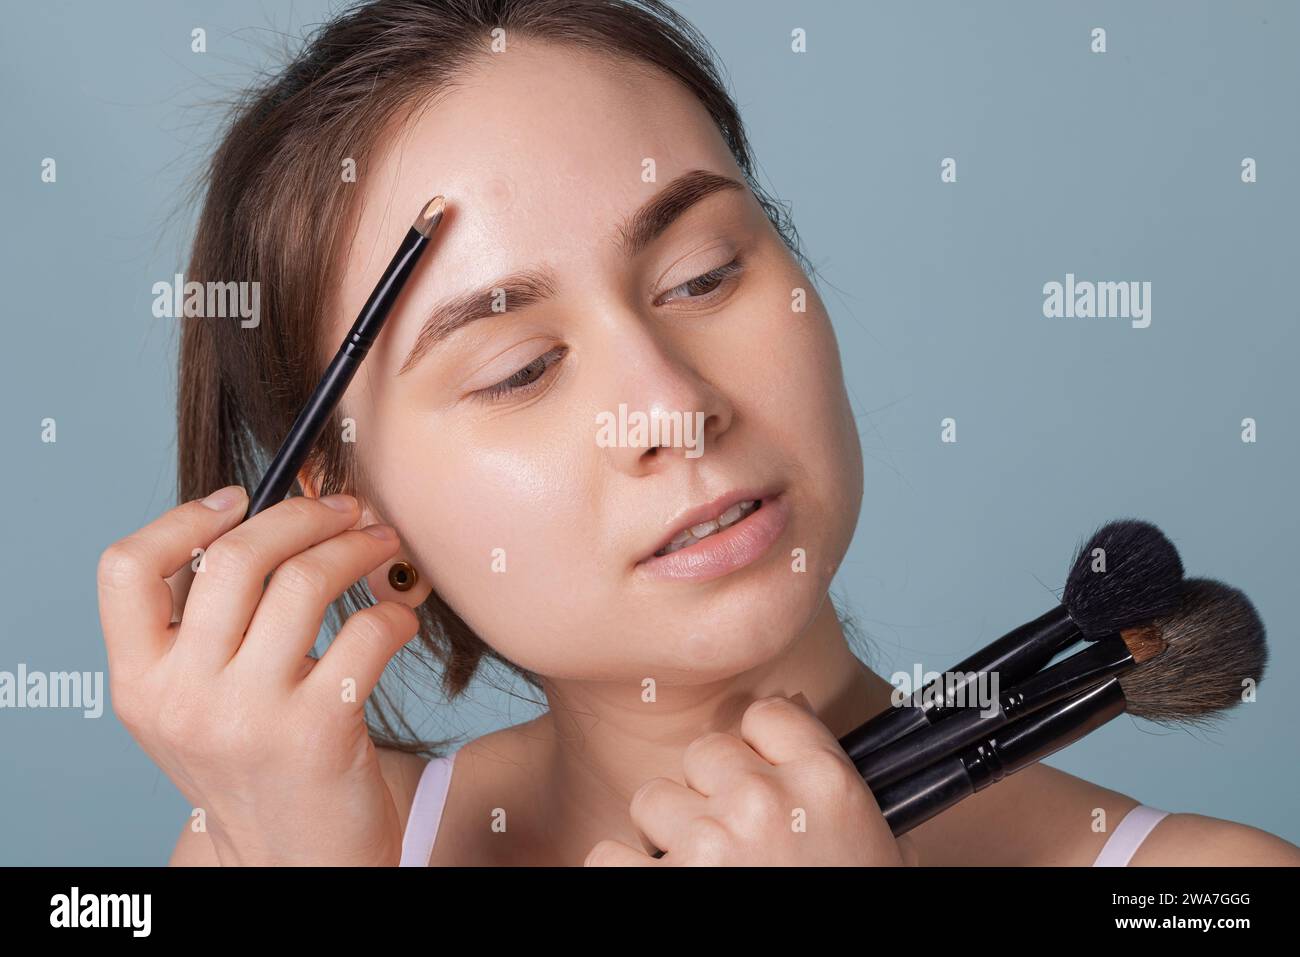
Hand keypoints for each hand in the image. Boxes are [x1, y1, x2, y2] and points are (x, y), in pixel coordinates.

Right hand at [97, 486, 418, 865]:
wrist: (295, 861)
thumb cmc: (254, 765)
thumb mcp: (195, 704)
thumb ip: (205, 626)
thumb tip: (266, 515)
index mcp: (140, 683)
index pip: (126, 570)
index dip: (184, 518)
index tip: (241, 497)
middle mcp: (183, 698)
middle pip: (237, 558)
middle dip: (305, 515)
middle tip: (347, 510)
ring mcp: (248, 715)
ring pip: (305, 581)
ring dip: (357, 548)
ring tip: (382, 545)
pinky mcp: (319, 730)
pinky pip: (366, 631)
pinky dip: (393, 612)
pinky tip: (398, 620)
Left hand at [586, 693, 916, 865]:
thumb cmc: (854, 905)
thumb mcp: (876, 848)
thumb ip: (835, 799)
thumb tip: (807, 768)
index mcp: (824, 783)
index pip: (767, 716)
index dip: (756, 749)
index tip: (757, 776)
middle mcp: (764, 799)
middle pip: (703, 752)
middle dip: (708, 793)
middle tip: (729, 840)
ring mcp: (709, 842)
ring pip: (653, 798)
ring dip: (666, 834)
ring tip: (697, 870)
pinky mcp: (662, 885)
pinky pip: (607, 855)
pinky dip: (622, 872)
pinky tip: (656, 883)